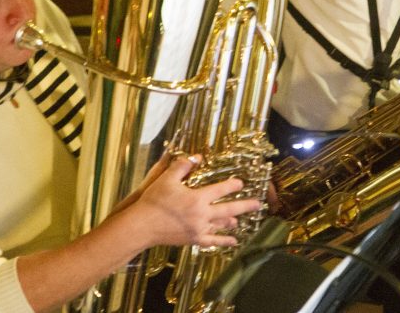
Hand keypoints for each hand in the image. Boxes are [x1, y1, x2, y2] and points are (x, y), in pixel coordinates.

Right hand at [118, 155, 262, 249]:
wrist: (142, 226)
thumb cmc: (154, 201)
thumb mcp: (167, 178)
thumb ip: (182, 166)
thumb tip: (196, 157)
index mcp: (197, 198)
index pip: (220, 190)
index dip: (232, 185)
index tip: (241, 183)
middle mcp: (202, 215)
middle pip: (228, 209)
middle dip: (244, 206)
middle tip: (257, 204)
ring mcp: (198, 229)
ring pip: (221, 225)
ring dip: (232, 222)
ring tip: (241, 220)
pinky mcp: (193, 240)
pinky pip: (212, 242)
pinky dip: (224, 241)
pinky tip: (233, 241)